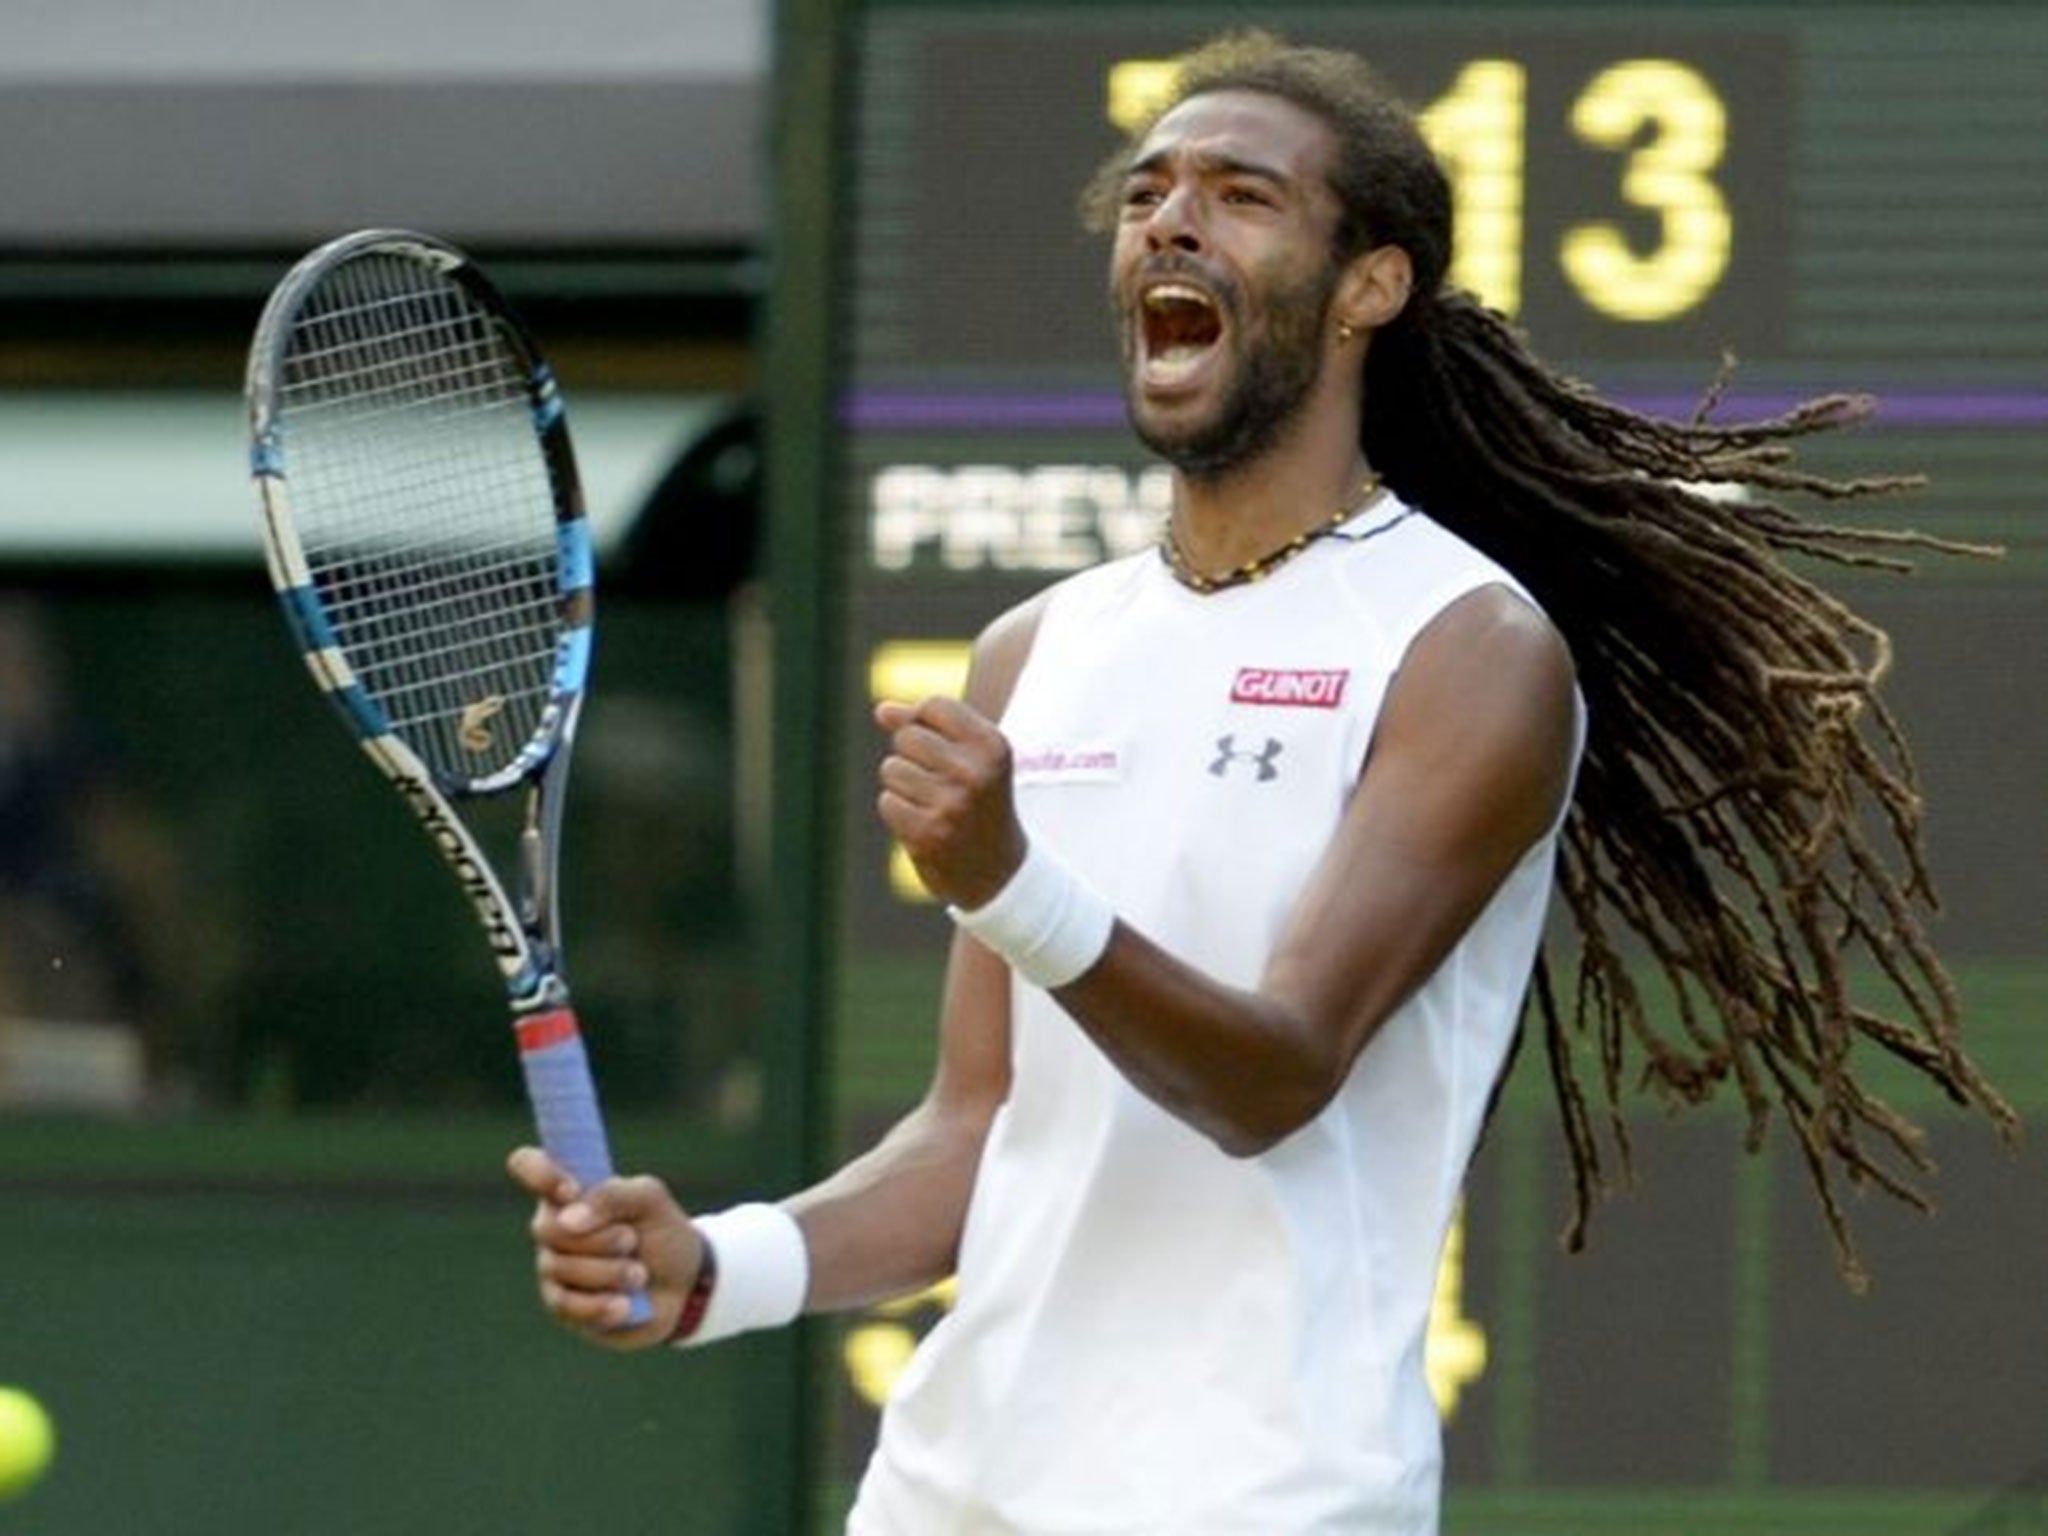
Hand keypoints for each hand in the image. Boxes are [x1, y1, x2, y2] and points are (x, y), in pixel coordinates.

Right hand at [506, 1146, 704, 1350]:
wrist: (684, 1284)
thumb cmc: (661, 1231)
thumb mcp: (651, 1200)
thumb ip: (613, 1194)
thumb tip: (569, 1219)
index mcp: (570, 1189)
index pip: (528, 1164)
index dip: (540, 1173)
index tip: (573, 1191)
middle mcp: (553, 1224)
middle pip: (546, 1228)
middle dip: (597, 1237)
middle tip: (631, 1240)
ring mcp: (553, 1266)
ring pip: (559, 1268)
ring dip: (609, 1271)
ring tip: (640, 1273)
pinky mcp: (561, 1305)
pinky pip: (566, 1306)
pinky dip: (601, 1304)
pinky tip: (624, 1305)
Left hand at [874, 696, 1026, 909]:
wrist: (1000, 872)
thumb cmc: (980, 802)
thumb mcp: (970, 758)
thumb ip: (926, 726)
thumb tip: (882, 709)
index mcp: (993, 746)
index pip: (934, 706)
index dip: (925, 723)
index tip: (943, 748)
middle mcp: (975, 772)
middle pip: (908, 736)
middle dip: (912, 755)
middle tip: (940, 783)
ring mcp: (951, 805)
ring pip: (892, 768)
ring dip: (903, 785)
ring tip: (933, 804)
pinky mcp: (927, 833)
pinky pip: (888, 801)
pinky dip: (899, 811)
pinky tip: (924, 824)